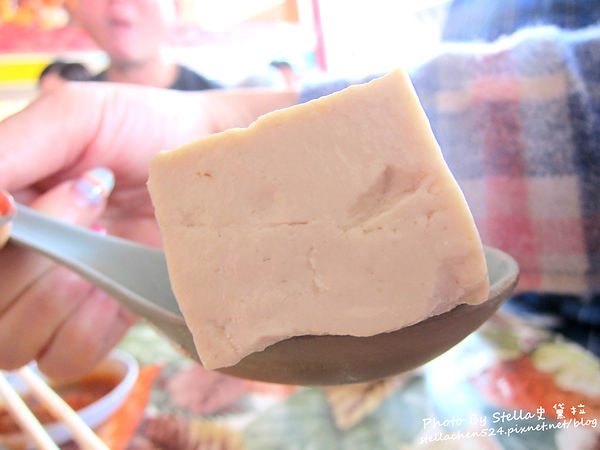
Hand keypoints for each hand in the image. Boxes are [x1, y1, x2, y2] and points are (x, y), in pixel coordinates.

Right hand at [0, 82, 295, 378]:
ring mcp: (59, 298)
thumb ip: (10, 151)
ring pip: (14, 343)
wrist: (207, 156)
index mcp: (6, 212)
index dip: (2, 250)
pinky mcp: (102, 322)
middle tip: (94, 198)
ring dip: (59, 294)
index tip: (22, 209)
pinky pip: (67, 357)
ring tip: (107, 239)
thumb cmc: (142, 128)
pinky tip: (118, 283)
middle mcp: (20, 261)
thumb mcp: (73, 117)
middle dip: (37, 257)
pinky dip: (90, 325)